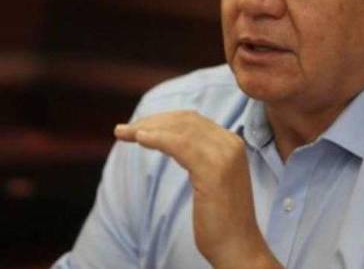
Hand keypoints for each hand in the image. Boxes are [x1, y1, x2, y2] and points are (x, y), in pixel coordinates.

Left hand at [114, 111, 281, 268]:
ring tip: (123, 133)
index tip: (138, 127)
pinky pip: (180, 145)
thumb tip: (172, 142)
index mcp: (232, 143)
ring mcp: (224, 155)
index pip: (193, 119)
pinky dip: (157, 138)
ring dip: (147, 128)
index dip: (162, 119)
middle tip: (124, 130)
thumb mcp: (210, 178)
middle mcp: (231, 143)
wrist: (238, 246)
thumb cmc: (221, 218)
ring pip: (180, 129)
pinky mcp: (213, 170)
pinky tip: (139, 139)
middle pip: (185, 120)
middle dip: (152, 121)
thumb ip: (200, 156)